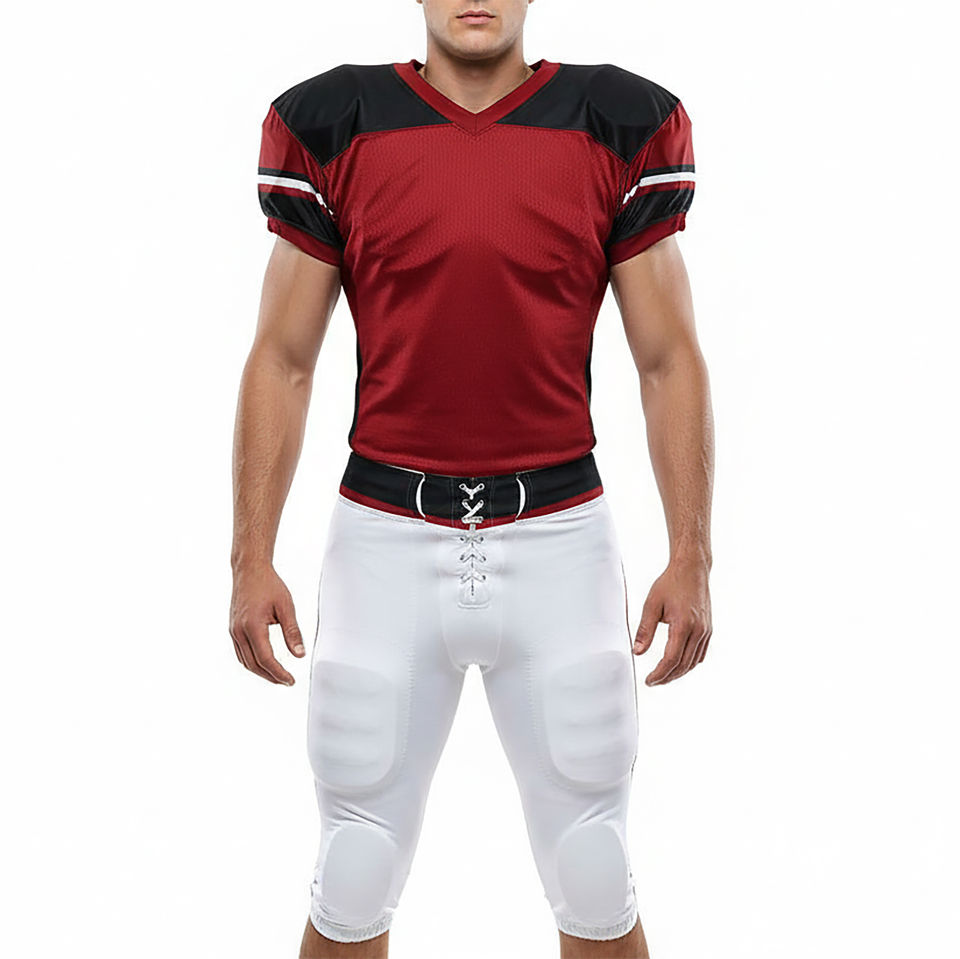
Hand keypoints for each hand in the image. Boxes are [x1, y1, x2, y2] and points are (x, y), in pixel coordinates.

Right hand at [229, 564, 305, 684]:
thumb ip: (293, 632)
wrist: (249, 570)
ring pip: (245, 661)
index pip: (266, 659)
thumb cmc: (269, 585)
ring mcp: (233, 631)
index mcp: (252, 626)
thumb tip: (300, 655)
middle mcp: (239, 631)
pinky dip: (252, 662)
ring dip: (261, 672)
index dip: (279, 673)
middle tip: (287, 682)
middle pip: (254, 665)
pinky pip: (240, 653)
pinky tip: (264, 664)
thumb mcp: (286, 607)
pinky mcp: (233, 629)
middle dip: (271, 676)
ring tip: (278, 676)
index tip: (291, 680)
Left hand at [633, 558, 711, 685]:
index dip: (659, 674)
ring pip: (693, 662)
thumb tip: (637, 652)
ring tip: (663, 676)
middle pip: (683, 665)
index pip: (671, 659)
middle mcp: (698, 631)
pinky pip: (700, 654)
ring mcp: (706, 631)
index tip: (648, 680)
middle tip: (653, 682)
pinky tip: (678, 664)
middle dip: (667, 677)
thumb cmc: (671, 583)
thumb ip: (645, 630)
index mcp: (683, 625)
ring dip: (678, 673)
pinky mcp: (708, 629)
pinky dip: (689, 664)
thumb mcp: (652, 604)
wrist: (692, 569)